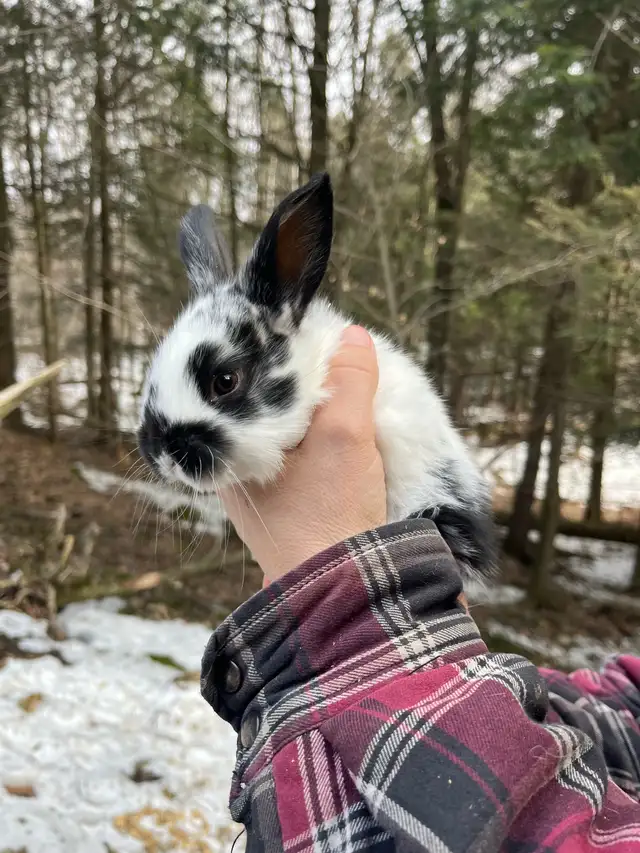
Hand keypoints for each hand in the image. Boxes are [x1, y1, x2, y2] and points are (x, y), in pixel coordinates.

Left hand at [220, 325, 386, 583]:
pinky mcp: (292, 515)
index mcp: (232, 455)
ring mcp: (265, 499)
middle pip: (267, 413)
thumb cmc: (330, 516)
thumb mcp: (344, 436)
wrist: (347, 594)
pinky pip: (302, 463)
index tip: (308, 342)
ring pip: (287, 439)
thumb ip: (348, 382)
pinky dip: (322, 444)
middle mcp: (240, 477)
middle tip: (331, 361)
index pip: (246, 390)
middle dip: (300, 388)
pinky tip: (347, 435)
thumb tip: (354, 337)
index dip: (277, 362)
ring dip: (315, 417)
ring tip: (344, 390)